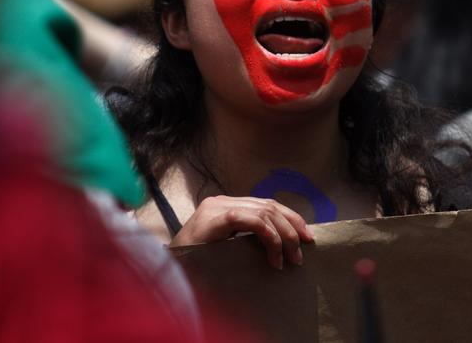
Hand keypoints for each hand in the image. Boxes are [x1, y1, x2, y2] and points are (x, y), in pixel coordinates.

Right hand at [169, 195, 314, 268]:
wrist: (163, 270)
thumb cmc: (194, 264)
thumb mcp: (225, 248)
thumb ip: (245, 239)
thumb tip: (282, 246)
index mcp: (226, 206)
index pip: (267, 205)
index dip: (290, 219)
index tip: (307, 237)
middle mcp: (222, 201)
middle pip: (270, 206)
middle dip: (292, 227)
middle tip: (303, 250)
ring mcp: (216, 207)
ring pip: (264, 213)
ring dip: (283, 237)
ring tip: (290, 259)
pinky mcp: (214, 218)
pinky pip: (251, 221)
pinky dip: (269, 237)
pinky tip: (274, 256)